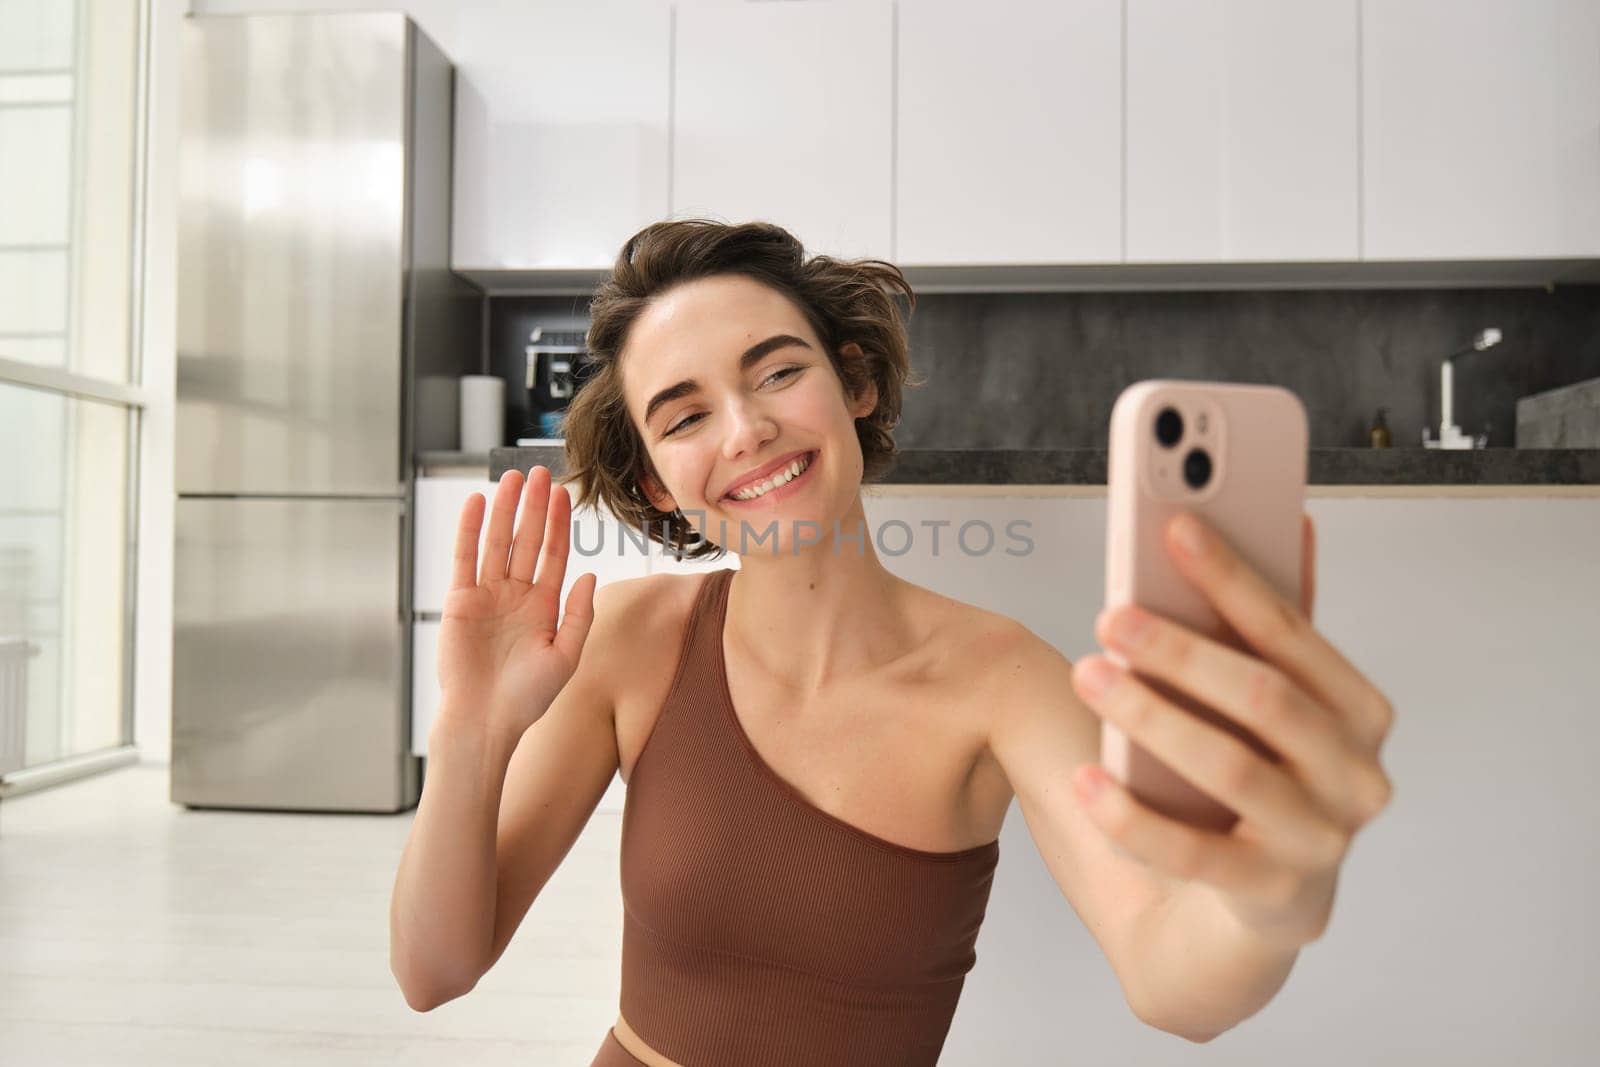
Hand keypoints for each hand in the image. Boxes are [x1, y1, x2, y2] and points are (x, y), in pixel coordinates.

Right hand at [436, 466, 596, 741]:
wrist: (485, 721)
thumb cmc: (527, 698)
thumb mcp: (566, 655)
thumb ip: (580, 614)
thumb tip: (591, 574)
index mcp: (544, 606)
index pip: (553, 554)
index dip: (558, 523)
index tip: (563, 493)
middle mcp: (516, 595)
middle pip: (527, 540)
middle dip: (534, 507)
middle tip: (539, 472)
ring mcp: (487, 596)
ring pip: (497, 542)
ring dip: (504, 509)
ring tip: (512, 478)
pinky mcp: (459, 601)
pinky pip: (465, 558)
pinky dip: (469, 529)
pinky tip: (476, 502)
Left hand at [1069, 512, 1394, 948]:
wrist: (1234, 921)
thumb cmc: (1246, 792)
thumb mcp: (1263, 709)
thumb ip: (1273, 628)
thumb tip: (1291, 521)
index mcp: (1358, 713)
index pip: (1293, 632)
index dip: (1231, 576)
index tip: (1172, 527)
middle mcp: (1355, 776)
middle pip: (1265, 697)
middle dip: (1182, 649)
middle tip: (1110, 615)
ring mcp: (1321, 842)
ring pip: (1230, 768)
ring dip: (1150, 716)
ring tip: (1088, 674)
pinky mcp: (1272, 899)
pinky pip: (1193, 854)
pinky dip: (1132, 816)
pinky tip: (1085, 781)